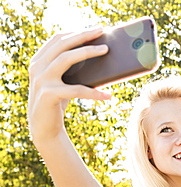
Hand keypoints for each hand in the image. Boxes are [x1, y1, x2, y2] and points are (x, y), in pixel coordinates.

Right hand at [28, 27, 110, 144]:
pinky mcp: (49, 95)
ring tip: (106, 50)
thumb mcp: (63, 81)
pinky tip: (108, 96)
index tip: (95, 29)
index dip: (76, 32)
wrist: (44, 127)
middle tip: (102, 32)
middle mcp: (37, 67)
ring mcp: (42, 80)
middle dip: (84, 36)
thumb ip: (71, 69)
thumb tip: (101, 56)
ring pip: (66, 59)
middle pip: (62, 44)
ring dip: (88, 52)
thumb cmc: (58, 101)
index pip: (57, 39)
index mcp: (39, 61)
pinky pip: (76, 89)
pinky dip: (94, 92)